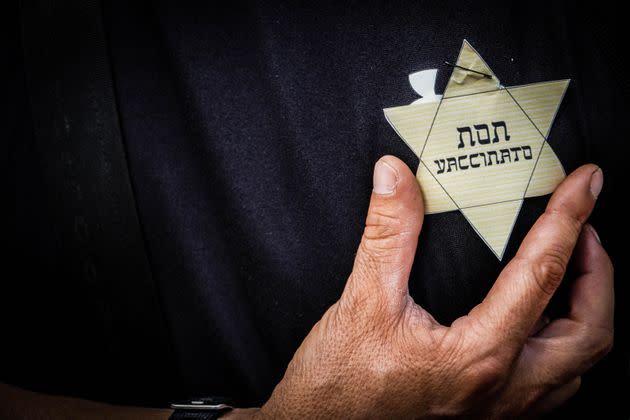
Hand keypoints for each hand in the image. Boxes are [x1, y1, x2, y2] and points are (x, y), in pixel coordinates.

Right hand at [256, 156, 613, 417]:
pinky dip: (563, 345)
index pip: (540, 274)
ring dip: (587, 311)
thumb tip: (394, 177)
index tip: (584, 184)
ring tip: (572, 271)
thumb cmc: (339, 381)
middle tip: (585, 231)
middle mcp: (500, 389)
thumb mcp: (363, 299)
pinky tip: (540, 325)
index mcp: (477, 356)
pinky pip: (553, 385)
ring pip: (577, 364)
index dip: (567, 219)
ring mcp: (498, 410)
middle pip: (588, 332)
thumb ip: (387, 233)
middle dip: (599, 274)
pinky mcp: (487, 416)